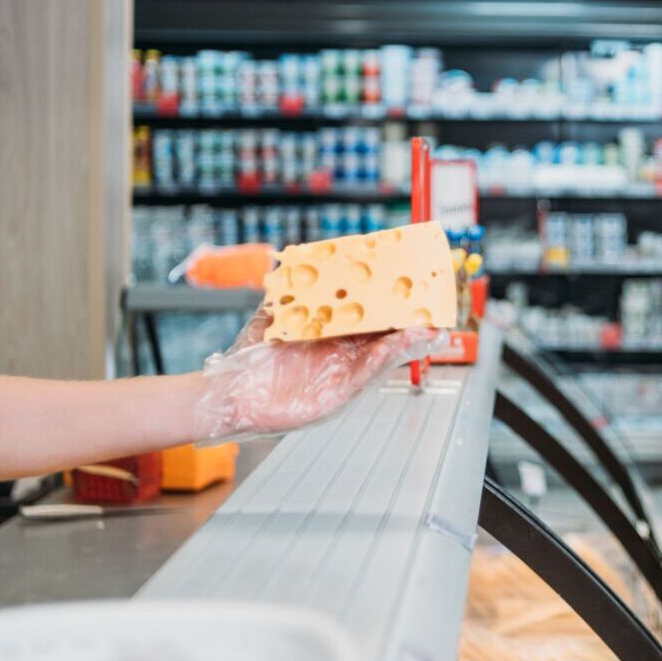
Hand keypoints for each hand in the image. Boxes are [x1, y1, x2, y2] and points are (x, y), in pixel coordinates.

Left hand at [196, 306, 446, 438]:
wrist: (230, 393)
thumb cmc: (250, 360)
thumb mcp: (271, 318)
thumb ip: (287, 295)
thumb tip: (293, 266)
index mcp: (331, 336)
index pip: (367, 317)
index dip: (389, 303)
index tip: (408, 286)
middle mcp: (341, 354)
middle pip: (384, 335)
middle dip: (409, 321)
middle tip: (431, 306)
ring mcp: (342, 374)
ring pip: (383, 354)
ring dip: (407, 340)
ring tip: (428, 326)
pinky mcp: (338, 393)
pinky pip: (368, 373)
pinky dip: (386, 358)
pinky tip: (400, 343)